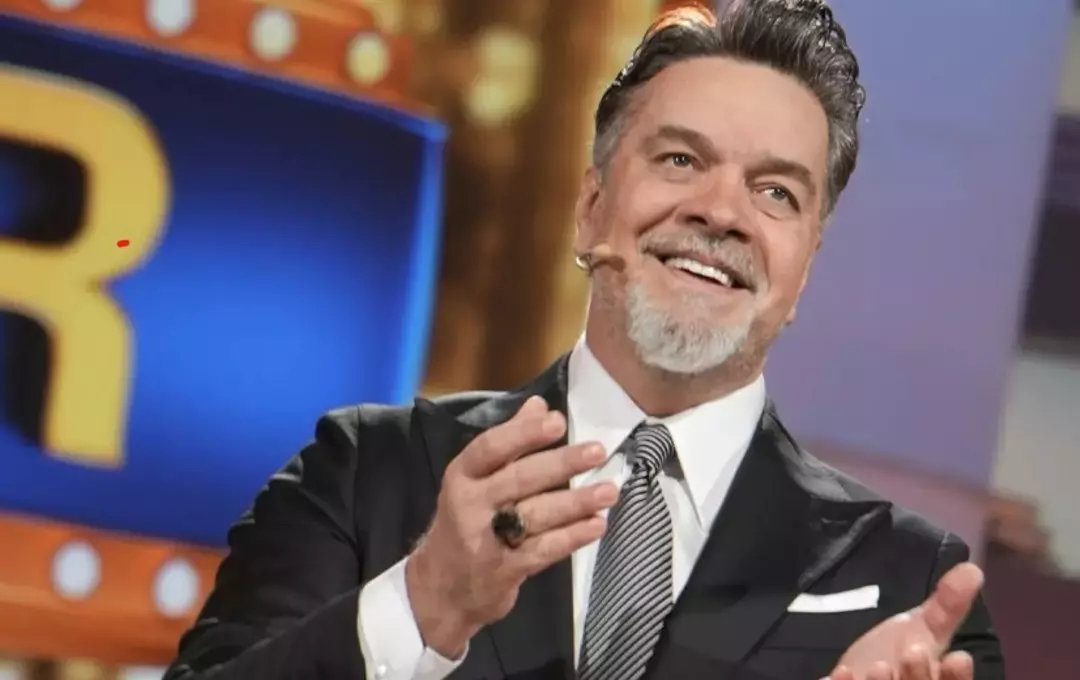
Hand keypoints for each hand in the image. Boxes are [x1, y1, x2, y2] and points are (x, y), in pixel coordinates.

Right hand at [405, 396, 616, 657]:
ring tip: (609, 491)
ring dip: (576, 502)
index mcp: (462, 476)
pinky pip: (543, 550)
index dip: (524, 433)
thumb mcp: (475, 481)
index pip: (490, 447)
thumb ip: (509, 442)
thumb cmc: (467, 522)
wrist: (440, 589)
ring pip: (535, 515)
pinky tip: (596, 525)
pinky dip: (571, 537)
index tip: (557, 421)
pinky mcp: (503, 571)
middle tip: (597, 451)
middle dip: (561, 464)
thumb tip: (539, 404)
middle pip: (519, 479)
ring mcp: (484, 540)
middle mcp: (469, 505)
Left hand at [822, 562, 983, 679]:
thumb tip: (972, 568)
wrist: (856, 673)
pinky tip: (841, 672)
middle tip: (915, 651)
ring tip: (879, 665)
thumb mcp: (924, 628)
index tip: (960, 656)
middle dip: (919, 675)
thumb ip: (948, 605)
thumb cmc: (898, 652)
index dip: (956, 676)